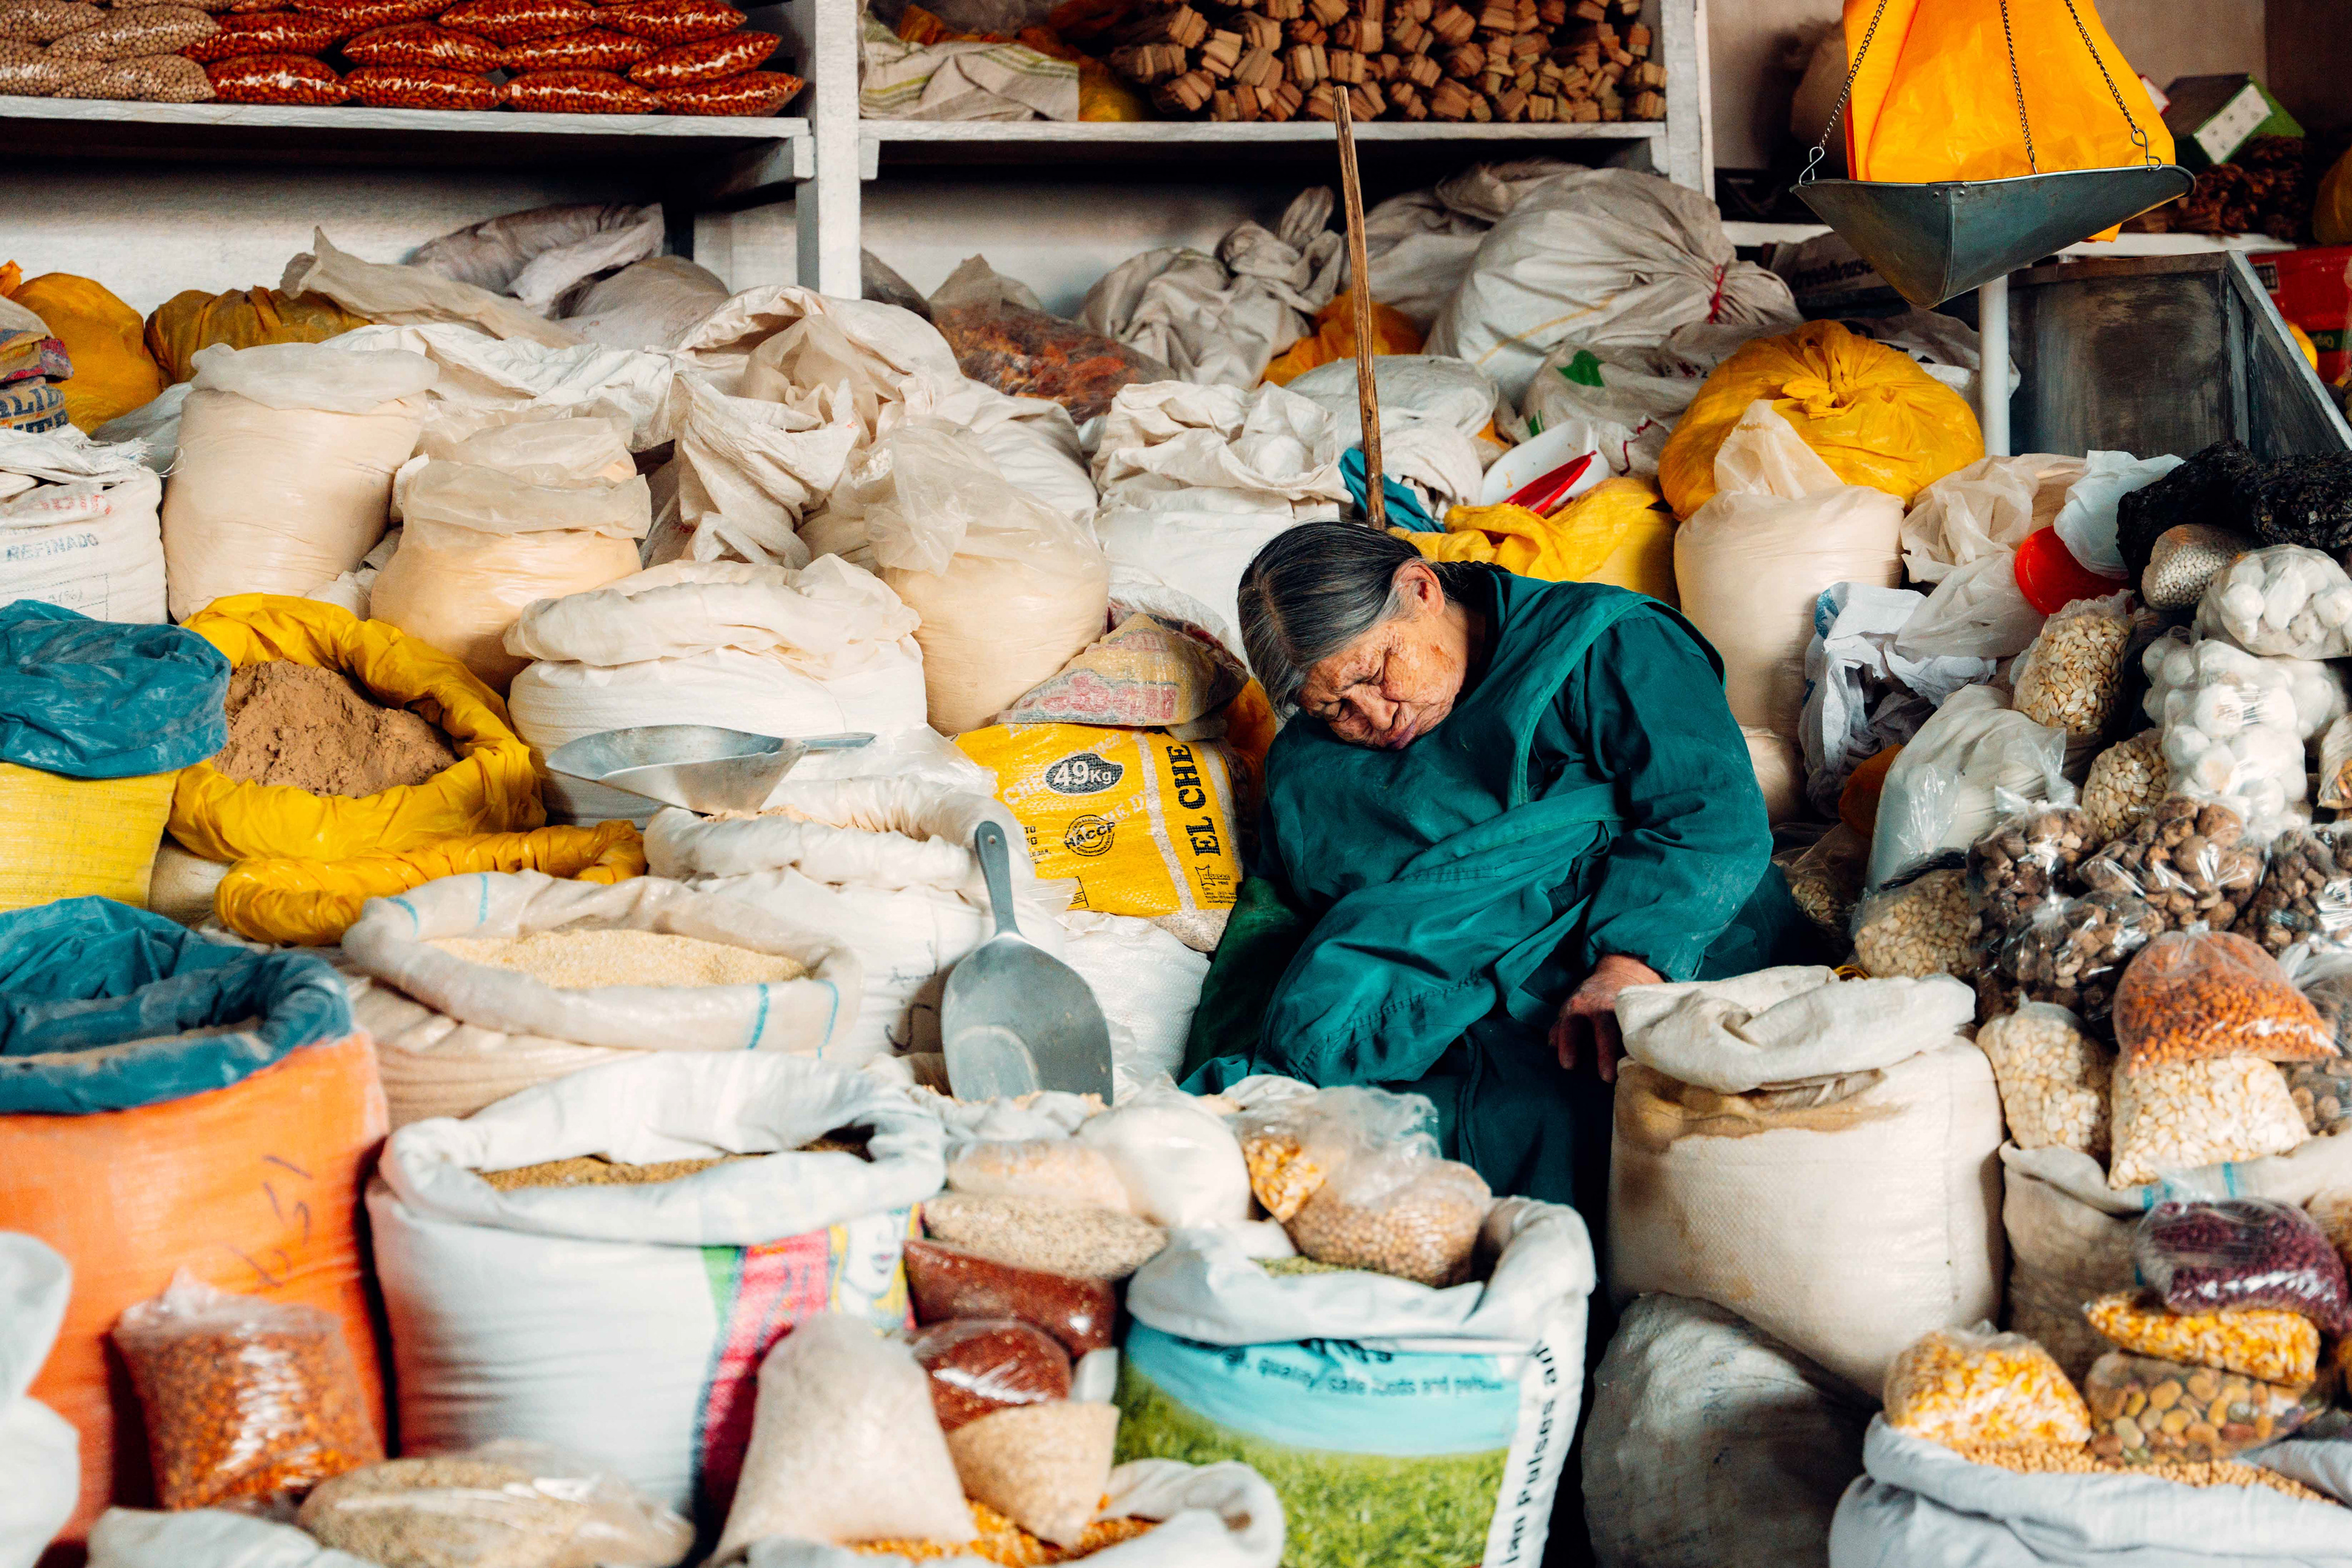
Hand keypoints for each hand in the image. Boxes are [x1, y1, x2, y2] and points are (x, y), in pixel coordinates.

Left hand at [1551, 954, 1662, 1082]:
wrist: (1619, 976)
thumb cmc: (1590, 1002)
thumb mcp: (1571, 1009)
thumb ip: (1561, 1028)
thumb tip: (1552, 1047)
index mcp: (1578, 1009)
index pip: (1570, 1027)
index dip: (1568, 1044)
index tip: (1568, 1065)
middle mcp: (1601, 1008)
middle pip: (1604, 1030)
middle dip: (1605, 1052)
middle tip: (1606, 1077)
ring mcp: (1623, 1010)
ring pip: (1627, 1029)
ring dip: (1629, 1049)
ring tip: (1633, 1069)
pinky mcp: (1640, 1012)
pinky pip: (1642, 1027)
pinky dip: (1643, 1041)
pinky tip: (1647, 1057)